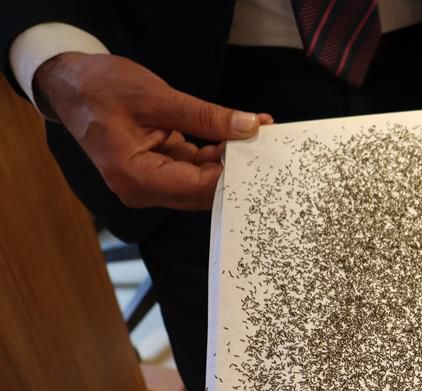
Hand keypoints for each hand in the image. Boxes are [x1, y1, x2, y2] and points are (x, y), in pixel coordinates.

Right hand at [34, 53, 271, 210]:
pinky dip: (215, 153)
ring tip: (255, 134)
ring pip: (202, 181)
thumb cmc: (99, 88)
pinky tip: (235, 134)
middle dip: (236, 169)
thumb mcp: (156, 98)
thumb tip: (248, 126)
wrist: (69, 84)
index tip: (263, 156)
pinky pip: (195, 168)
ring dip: (228, 159)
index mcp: (135, 178)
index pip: (198, 188)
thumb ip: (204, 116)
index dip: (233, 175)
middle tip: (268, 146)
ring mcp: (151, 182)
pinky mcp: (158, 170)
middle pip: (203, 191)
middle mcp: (143, 190)